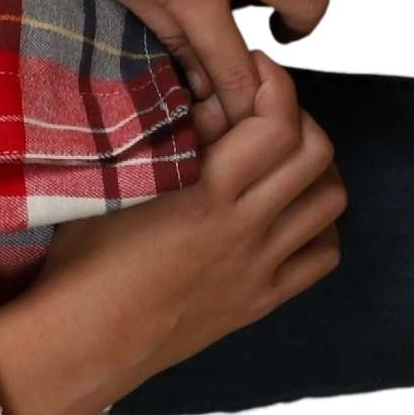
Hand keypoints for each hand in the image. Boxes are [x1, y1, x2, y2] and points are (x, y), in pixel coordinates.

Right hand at [0, 43, 346, 414]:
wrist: (84, 344)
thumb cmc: (83, 264)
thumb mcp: (115, 189)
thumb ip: (167, 144)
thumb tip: (209, 104)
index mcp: (206, 197)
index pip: (277, 126)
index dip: (276, 85)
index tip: (255, 70)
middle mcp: (245, 231)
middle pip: (317, 155)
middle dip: (300, 118)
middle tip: (267, 111)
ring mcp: (259, 269)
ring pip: (331, 203)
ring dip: (316, 170)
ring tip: (282, 160)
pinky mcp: (260, 301)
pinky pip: (322, 257)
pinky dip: (319, 226)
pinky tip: (288, 215)